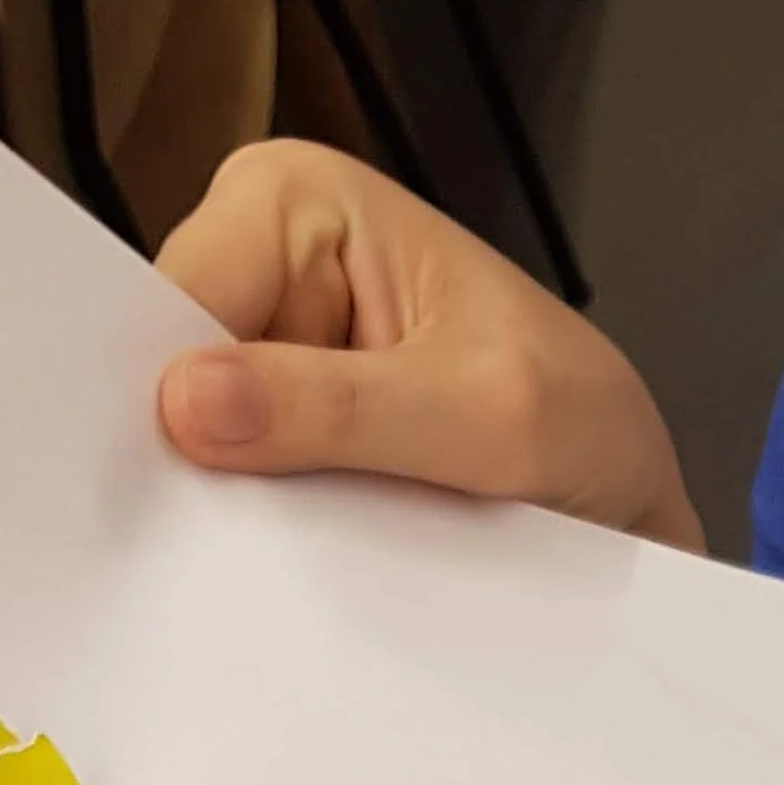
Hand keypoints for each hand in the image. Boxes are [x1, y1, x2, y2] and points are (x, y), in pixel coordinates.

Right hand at [156, 142, 703, 548]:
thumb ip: (340, 409)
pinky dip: (251, 546)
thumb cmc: (580, 422)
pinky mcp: (273, 439)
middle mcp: (263, 264)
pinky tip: (273, 583)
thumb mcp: (484, 417)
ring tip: (261, 578)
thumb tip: (188, 402)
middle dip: (185, 465)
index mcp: (296, 201)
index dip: (154, 400)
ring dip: (221, 517)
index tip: (160, 492)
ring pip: (186, 449)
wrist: (628, 507)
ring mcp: (262, 358)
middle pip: (162, 376)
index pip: (170, 301)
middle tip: (211, 555)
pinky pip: (227, 497)